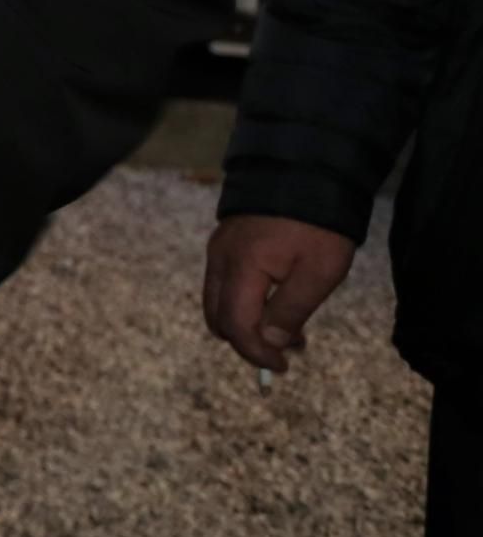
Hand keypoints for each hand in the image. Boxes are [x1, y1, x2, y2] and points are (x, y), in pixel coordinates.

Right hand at [204, 213, 360, 375]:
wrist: (307, 171)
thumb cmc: (318, 225)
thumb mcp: (318, 272)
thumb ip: (291, 310)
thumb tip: (271, 342)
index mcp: (242, 268)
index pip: (236, 325)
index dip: (256, 352)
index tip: (283, 366)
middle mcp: (220, 260)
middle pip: (217, 318)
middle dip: (248, 341)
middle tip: (287, 348)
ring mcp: (219, 249)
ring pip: (217, 302)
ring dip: (245, 323)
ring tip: (287, 327)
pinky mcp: (225, 242)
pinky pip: (224, 283)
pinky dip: (244, 302)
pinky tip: (276, 300)